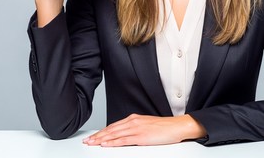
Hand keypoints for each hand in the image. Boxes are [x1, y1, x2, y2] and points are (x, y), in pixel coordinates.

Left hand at [82, 113, 206, 146]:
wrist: (175, 126)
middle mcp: (133, 122)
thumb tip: (124, 135)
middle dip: (98, 136)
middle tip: (87, 141)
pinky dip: (113, 142)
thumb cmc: (163, 128)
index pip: (114, 126)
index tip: (93, 136)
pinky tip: (106, 145)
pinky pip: (124, 140)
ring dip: (101, 139)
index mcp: (134, 119)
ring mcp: (136, 129)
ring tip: (92, 143)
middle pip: (111, 130)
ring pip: (114, 134)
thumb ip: (134, 129)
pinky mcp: (141, 136)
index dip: (102, 132)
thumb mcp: (146, 125)